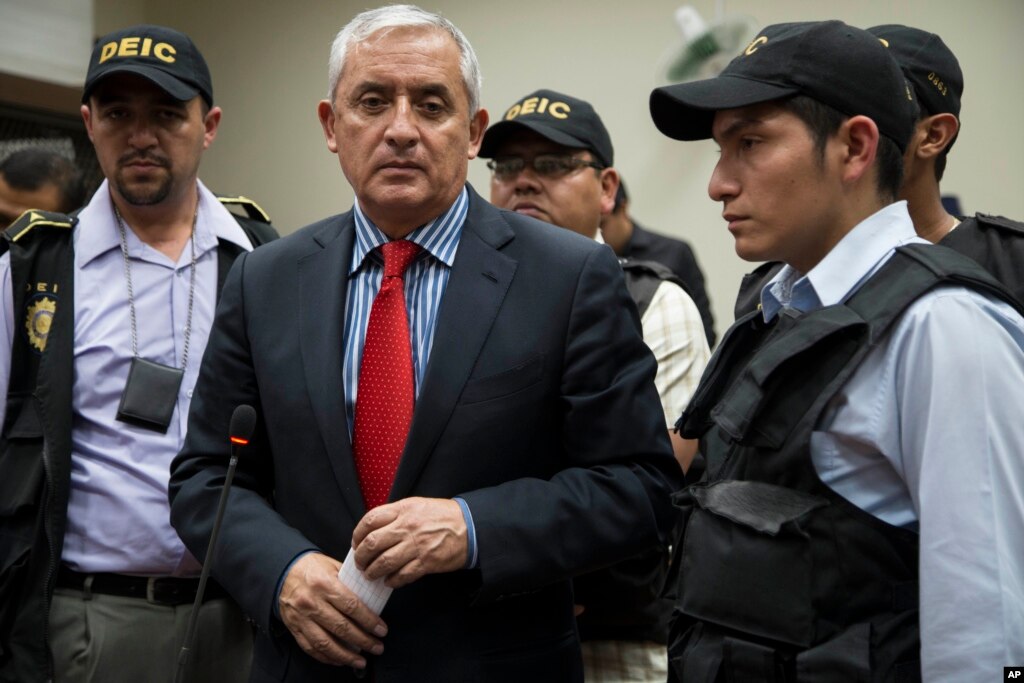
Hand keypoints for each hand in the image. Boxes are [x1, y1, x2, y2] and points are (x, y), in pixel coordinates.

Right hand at [278, 552, 387, 667]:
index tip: (381, 630)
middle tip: (377, 647)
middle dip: (363, 641)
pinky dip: (326, 657)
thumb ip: (351, 581)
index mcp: (324, 584)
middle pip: (341, 628)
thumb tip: (373, 595)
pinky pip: (311, 648)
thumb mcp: (333, 566)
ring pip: (326, 643)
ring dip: (346, 656)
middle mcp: (312, 602)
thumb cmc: (311, 568)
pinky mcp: (294, 628)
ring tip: (361, 660)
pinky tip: (339, 660)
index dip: (369, 621)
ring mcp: (301, 618)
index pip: (351, 607)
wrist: (282, 572)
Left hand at [352, 497, 467, 587]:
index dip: (357, 534)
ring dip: (373, 571)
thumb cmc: (441, 516)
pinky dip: (392, 581)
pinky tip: (389, 581)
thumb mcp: (416, 505)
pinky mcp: (426, 562)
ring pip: (384, 562)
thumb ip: (395, 515)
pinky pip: (402, 575)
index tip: (356, 543)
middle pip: (372, 543)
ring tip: (371, 574)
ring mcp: (416, 545)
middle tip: (360, 563)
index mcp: (403, 509)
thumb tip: (372, 531)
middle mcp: (407, 526)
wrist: (469, 527)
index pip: (370, 521)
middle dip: (361, 557)